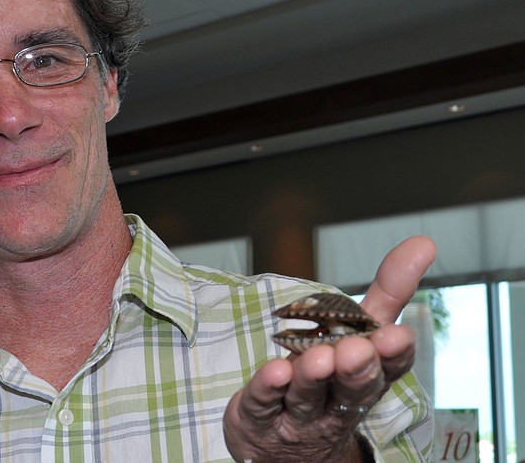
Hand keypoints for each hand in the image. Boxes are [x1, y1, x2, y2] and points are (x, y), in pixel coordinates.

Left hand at [223, 236, 436, 461]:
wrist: (284, 444)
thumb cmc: (329, 377)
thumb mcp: (359, 333)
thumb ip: (388, 291)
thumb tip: (424, 242)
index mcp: (366, 377)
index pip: (388, 369)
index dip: (393, 355)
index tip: (397, 336)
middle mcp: (337, 401)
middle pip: (351, 388)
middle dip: (356, 369)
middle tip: (357, 350)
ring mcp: (298, 414)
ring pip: (308, 396)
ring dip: (313, 377)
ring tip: (318, 358)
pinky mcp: (260, 418)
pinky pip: (263, 403)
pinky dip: (267, 388)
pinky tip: (272, 371)